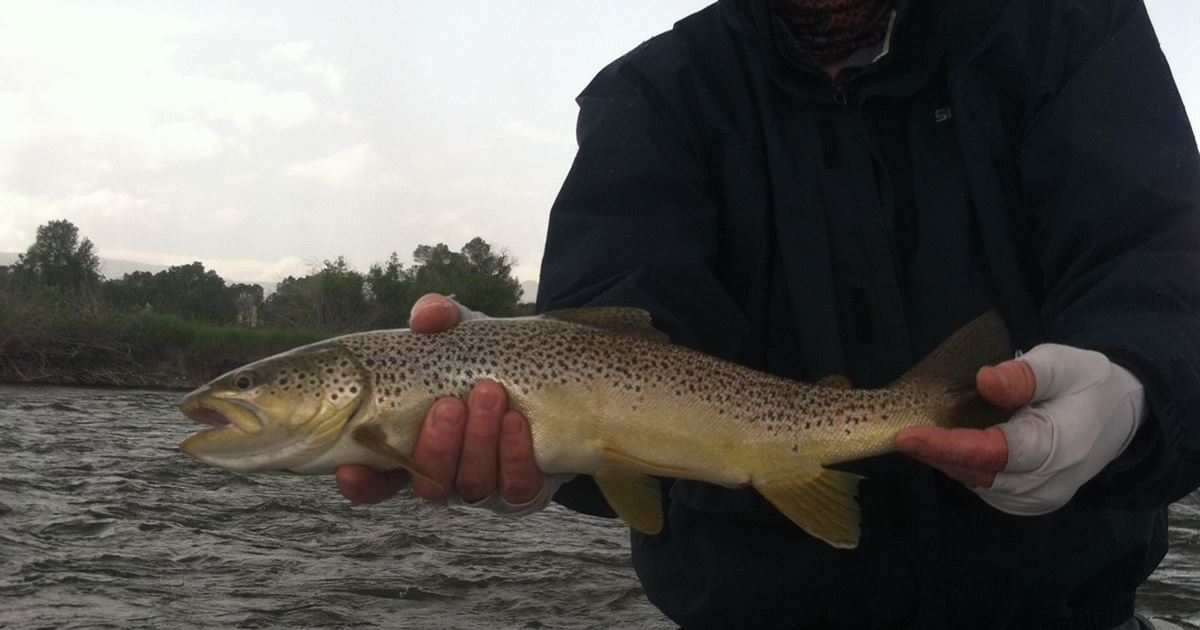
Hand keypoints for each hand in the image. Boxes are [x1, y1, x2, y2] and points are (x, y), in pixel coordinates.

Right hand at [336, 293, 555, 512]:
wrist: (549, 374)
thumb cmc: (486, 358)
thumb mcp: (461, 334)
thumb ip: (439, 319)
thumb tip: (424, 318)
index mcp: (412, 446)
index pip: (375, 481)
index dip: (360, 484)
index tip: (350, 469)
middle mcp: (444, 473)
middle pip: (428, 483)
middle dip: (436, 446)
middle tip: (448, 404)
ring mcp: (484, 484)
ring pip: (471, 484)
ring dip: (478, 441)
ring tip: (489, 394)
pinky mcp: (524, 488)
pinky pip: (517, 486)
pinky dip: (514, 454)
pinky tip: (517, 421)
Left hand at [897, 344, 1145, 514]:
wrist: (1119, 415)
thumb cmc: (1086, 383)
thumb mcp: (1060, 364)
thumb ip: (1025, 375)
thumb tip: (985, 381)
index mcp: (1056, 448)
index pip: (992, 453)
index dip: (946, 446)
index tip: (907, 435)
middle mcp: (1045, 483)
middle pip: (977, 472)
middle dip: (936, 451)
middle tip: (901, 429)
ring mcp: (1035, 498)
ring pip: (976, 482)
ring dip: (946, 459)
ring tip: (921, 433)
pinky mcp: (1027, 502)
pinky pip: (984, 485)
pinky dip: (962, 466)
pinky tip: (948, 445)